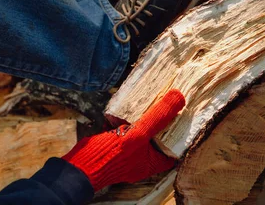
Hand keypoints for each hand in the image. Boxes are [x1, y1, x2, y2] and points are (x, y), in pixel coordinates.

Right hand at [62, 89, 184, 191]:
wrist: (78, 168)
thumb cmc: (108, 158)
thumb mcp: (137, 135)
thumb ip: (158, 117)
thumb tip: (178, 98)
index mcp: (153, 162)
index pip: (175, 148)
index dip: (183, 132)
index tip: (187, 115)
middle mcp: (143, 158)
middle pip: (159, 137)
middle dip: (164, 121)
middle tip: (171, 103)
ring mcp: (129, 151)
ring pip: (143, 132)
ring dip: (147, 118)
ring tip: (155, 100)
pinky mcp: (116, 144)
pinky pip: (127, 129)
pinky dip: (130, 118)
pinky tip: (130, 105)